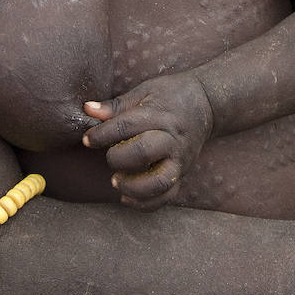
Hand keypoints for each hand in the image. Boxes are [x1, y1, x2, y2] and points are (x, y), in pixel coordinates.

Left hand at [82, 72, 213, 209]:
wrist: (207, 103)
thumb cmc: (170, 95)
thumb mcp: (144, 91)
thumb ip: (116, 105)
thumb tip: (87, 109)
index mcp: (159, 115)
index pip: (127, 126)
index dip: (102, 134)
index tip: (87, 139)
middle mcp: (171, 140)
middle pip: (143, 153)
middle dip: (118, 158)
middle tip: (108, 157)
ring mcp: (180, 160)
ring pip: (159, 182)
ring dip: (133, 186)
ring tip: (116, 182)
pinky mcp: (183, 174)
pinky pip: (167, 196)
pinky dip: (146, 203)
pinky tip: (127, 197)